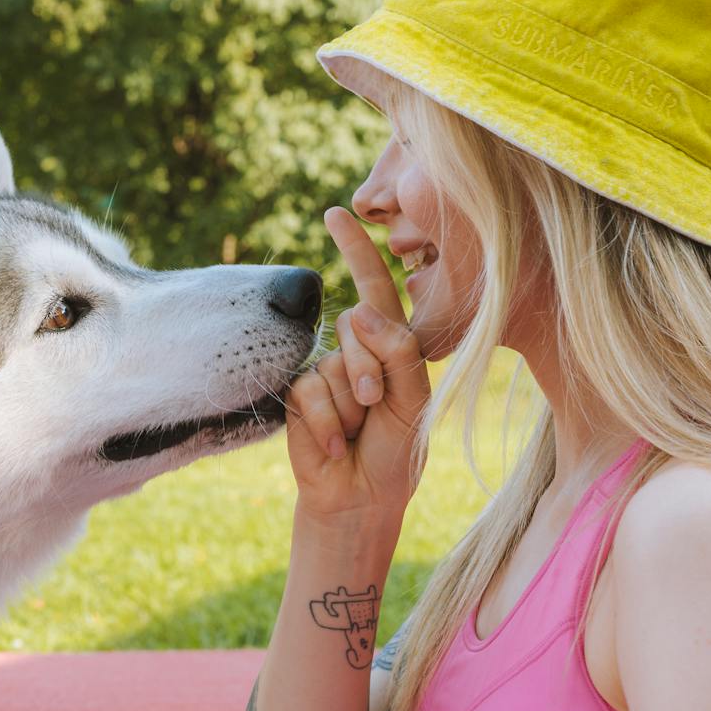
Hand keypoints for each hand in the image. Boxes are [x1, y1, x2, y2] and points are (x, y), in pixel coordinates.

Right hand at [286, 207, 430, 524]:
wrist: (359, 497)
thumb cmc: (394, 452)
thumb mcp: (413, 402)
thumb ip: (397, 353)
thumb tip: (355, 311)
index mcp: (391, 346)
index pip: (375, 288)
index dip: (356, 249)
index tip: (336, 213)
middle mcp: (355, 351)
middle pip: (358, 327)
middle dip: (369, 371)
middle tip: (375, 410)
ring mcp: (323, 371)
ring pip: (333, 365)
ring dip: (348, 406)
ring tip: (355, 433)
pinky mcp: (296, 394)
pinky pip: (309, 391)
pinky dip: (325, 422)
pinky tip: (333, 445)